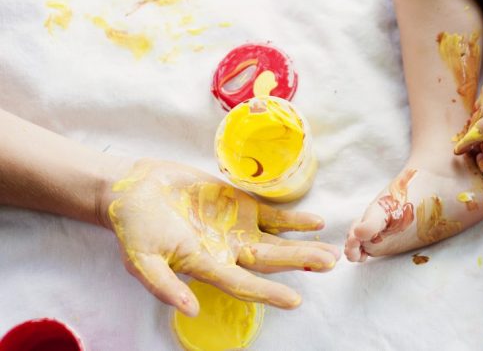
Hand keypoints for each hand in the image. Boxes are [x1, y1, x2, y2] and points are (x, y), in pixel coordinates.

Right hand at [99, 158, 338, 315]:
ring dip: (304, 247)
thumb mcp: (140, 259)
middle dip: (300, 263)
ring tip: (331, 252)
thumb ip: (163, 285)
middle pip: (270, 261)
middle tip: (330, 264)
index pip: (243, 284)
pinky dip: (295, 220)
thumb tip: (189, 310)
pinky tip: (316, 223)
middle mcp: (228, 252)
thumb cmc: (134, 227)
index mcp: (207, 267)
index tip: (295, 301)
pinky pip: (274, 216)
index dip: (268, 293)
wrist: (136, 189)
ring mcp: (238, 229)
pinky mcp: (241, 206)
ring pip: (278, 241)